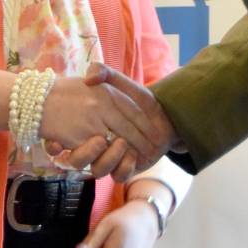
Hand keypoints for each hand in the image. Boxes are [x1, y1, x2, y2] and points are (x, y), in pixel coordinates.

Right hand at [64, 64, 183, 180]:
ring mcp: (110, 157)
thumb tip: (88, 78)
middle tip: (113, 138)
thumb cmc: (141, 98)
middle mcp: (98, 142)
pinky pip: (118, 175)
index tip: (87, 126)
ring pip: (99, 168)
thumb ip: (104, 72)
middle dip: (96, 148)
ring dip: (110, 158)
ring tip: (123, 144)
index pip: (80, 130)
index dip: (81, 129)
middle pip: (88, 152)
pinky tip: (134, 155)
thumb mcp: (119, 81)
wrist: (167, 116)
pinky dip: (124, 166)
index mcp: (93, 122)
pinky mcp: (123, 168)